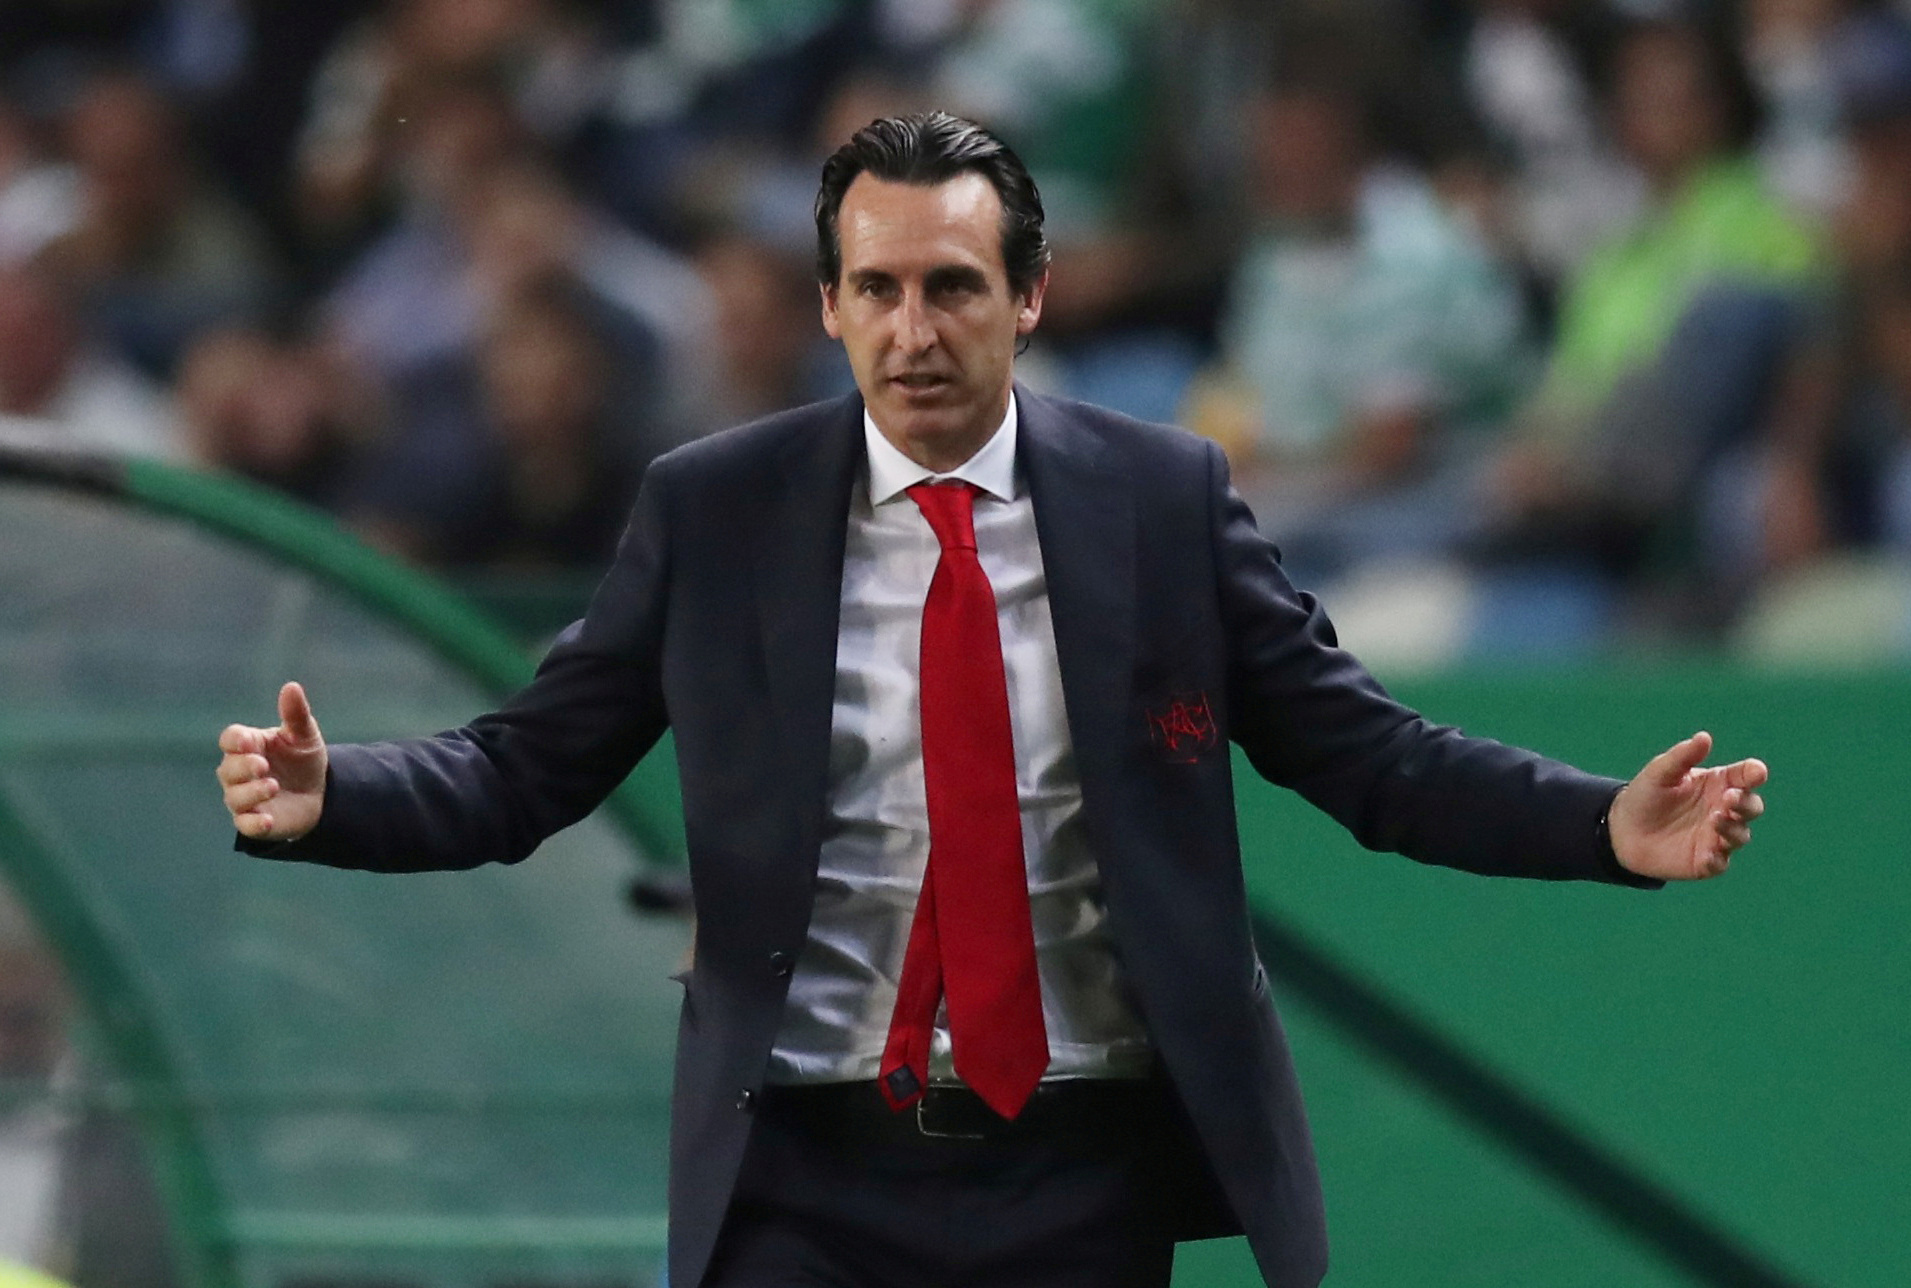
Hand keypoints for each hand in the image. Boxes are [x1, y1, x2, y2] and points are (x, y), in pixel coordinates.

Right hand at [217, 682, 327, 840]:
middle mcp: (239, 772)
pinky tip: (268, 820)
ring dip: (251, 792)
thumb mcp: (305, 735)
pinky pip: (245, 825)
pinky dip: (254, 824)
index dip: (235, 741)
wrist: (320, 793)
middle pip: (228, 769)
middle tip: (263, 766)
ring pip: (234, 797)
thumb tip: (291, 686)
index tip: (248, 741)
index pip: (230, 740)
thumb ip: (296, 714)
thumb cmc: (303, 759)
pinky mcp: (254, 821)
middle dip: (243, 767)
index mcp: (249, 746)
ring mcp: (244, 798)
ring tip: (272, 786)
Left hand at [1609, 732, 1766, 880]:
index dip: (1754, 773)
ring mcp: (1718, 836)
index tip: (1756, 772)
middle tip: (1728, 798)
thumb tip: (1704, 737)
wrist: (1623, 830)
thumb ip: (1683, 756)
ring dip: (1733, 828)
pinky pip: (1720, 863)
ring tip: (1715, 818)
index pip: (1746, 777)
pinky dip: (1717, 858)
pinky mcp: (1706, 861)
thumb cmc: (1646, 795)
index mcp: (1718, 784)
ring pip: (1741, 835)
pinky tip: (1708, 853)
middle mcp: (1724, 810)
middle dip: (1746, 802)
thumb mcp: (1660, 772)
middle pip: (1752, 807)